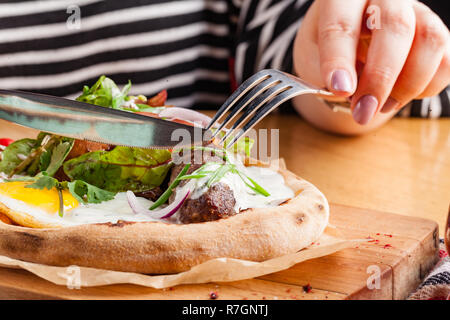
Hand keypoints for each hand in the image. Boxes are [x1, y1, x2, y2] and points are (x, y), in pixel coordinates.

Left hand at [293, 0, 449, 124]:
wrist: (345, 50)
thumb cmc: (324, 51)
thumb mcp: (311, 58)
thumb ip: (323, 71)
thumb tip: (349, 90)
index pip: (341, 23)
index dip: (340, 58)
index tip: (340, 89)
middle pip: (396, 26)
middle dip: (380, 76)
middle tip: (363, 111)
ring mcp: (415, 11)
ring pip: (429, 40)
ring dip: (406, 84)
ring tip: (379, 107)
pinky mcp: (434, 34)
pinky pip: (445, 61)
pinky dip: (425, 87)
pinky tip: (398, 96)